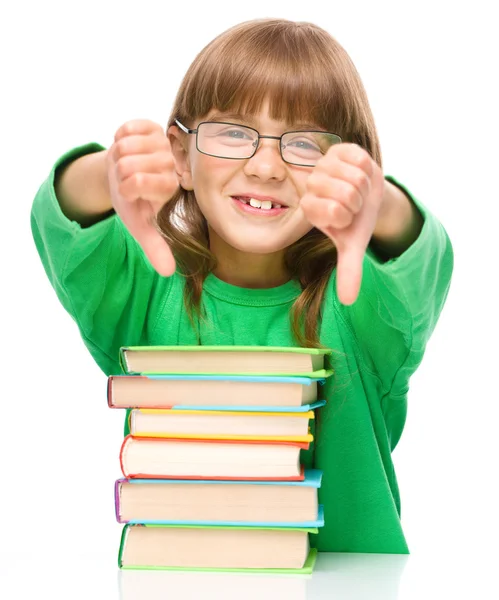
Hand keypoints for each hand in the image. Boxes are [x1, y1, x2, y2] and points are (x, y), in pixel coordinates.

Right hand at [106, 119, 178, 276]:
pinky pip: (126, 128)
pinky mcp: (153, 126)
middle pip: (127, 164)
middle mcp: (173, 164)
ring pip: (124, 145)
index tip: (131, 193)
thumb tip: (167, 272)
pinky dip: (119, 137)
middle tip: (128, 178)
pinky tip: (129, 148)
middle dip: (119, 173)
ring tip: (129, 164)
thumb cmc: (134, 204)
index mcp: (172, 188)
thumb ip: (155, 247)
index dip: (124, 188)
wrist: (124, 177)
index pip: (136, 182)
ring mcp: (164, 143)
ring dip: (118, 155)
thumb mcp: (141, 227)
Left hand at [300, 143, 385, 304]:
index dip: (348, 216)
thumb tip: (348, 301)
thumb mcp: (353, 245)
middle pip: (347, 193)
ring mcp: (323, 164)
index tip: (345, 217)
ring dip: (364, 185)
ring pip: (354, 176)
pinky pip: (359, 158)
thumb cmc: (356, 221)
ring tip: (357, 188)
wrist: (369, 195)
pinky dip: (366, 167)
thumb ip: (348, 270)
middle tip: (354, 202)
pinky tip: (358, 172)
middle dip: (359, 201)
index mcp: (310, 208)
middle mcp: (311, 185)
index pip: (335, 212)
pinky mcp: (338, 149)